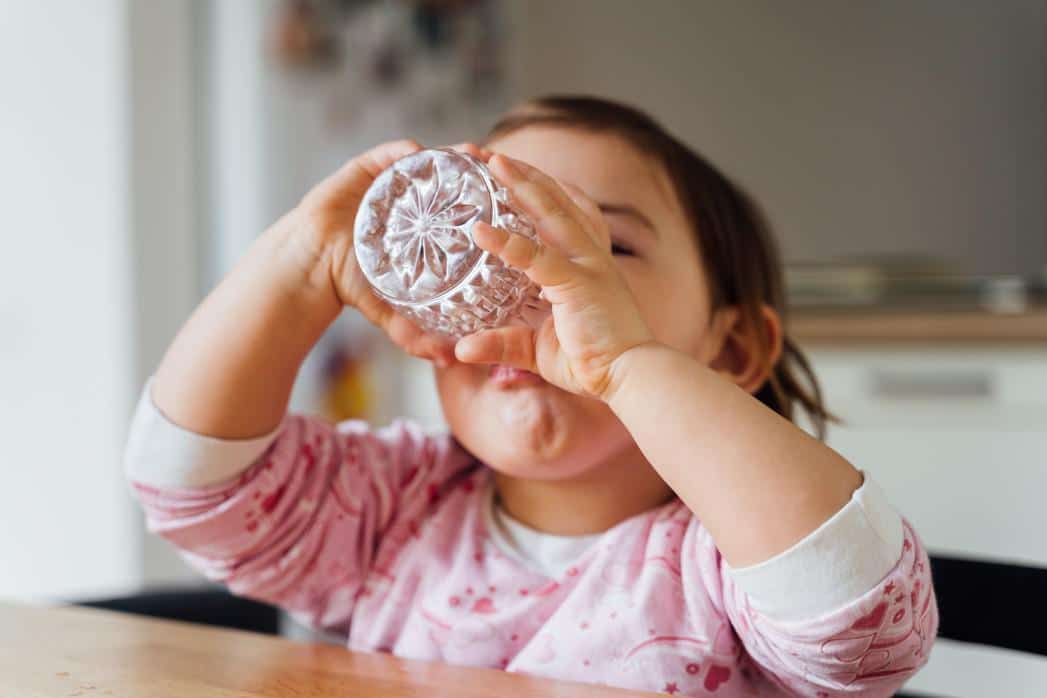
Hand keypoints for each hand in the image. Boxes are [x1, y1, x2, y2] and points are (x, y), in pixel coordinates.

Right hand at [285, 140, 489, 365]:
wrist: (309, 268)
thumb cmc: (350, 284)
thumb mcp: (390, 311)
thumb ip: (414, 334)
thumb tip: (445, 359)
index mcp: (426, 228)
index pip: (466, 208)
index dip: (490, 201)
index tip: (514, 201)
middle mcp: (413, 202)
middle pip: (453, 178)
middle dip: (477, 171)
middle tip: (500, 169)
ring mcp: (390, 183)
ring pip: (426, 162)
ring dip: (450, 154)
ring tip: (471, 153)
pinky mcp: (364, 171)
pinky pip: (388, 155)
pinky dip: (404, 152)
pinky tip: (419, 154)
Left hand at [454, 154, 655, 400]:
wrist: (630, 377)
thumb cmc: (592, 362)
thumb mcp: (536, 350)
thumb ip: (501, 344)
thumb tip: (460, 349)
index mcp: (583, 263)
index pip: (559, 213)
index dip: (534, 190)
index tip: (507, 172)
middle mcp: (588, 255)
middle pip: (555, 200)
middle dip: (523, 174)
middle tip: (491, 152)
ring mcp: (586, 265)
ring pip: (551, 214)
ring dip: (521, 185)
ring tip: (492, 161)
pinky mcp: (579, 283)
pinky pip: (538, 258)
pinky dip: (508, 243)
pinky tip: (481, 231)